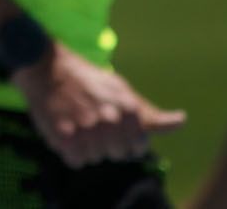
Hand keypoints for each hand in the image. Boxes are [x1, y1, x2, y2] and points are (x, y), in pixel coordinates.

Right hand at [14, 42, 184, 168]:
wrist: (44, 66)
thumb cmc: (86, 80)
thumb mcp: (121, 90)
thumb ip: (150, 114)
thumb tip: (182, 120)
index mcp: (129, 109)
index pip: (137, 148)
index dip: (123, 139)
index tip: (110, 123)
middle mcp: (111, 120)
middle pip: (116, 155)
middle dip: (104, 142)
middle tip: (90, 120)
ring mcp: (88, 128)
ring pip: (95, 159)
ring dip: (85, 146)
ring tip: (75, 122)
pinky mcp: (65, 136)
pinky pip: (76, 161)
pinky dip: (69, 151)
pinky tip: (65, 130)